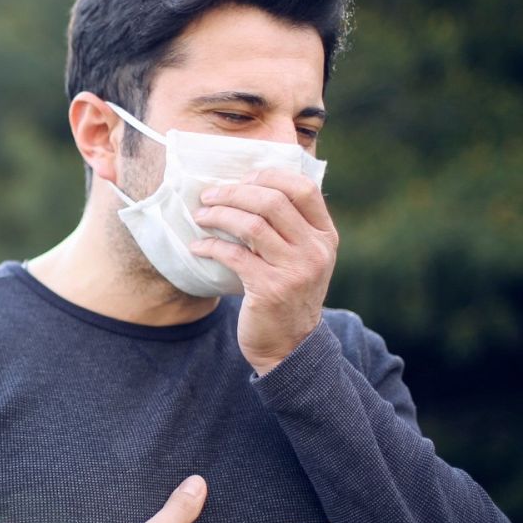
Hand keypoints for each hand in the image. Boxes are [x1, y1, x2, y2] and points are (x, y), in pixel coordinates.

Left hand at [189, 167, 338, 373]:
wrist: (290, 346)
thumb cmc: (288, 295)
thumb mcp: (303, 259)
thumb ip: (289, 228)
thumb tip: (248, 188)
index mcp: (325, 236)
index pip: (304, 188)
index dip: (269, 176)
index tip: (242, 180)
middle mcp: (315, 250)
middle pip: (272, 201)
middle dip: (233, 193)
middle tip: (208, 196)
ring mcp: (295, 270)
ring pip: (250, 224)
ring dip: (218, 216)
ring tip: (200, 216)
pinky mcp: (270, 289)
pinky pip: (233, 255)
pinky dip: (210, 246)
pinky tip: (197, 247)